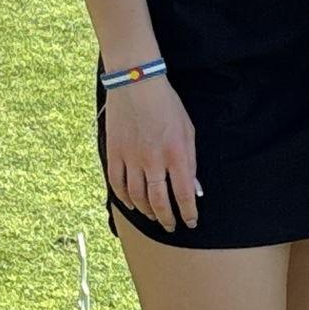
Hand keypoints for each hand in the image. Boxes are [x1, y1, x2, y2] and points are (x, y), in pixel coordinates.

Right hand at [104, 75, 200, 230]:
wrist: (136, 83)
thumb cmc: (166, 104)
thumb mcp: (188, 130)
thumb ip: (191, 161)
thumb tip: (194, 188)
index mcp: (176, 153)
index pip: (183, 194)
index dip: (188, 213)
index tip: (191, 222)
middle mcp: (153, 160)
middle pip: (159, 201)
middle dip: (167, 219)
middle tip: (171, 226)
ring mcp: (131, 158)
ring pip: (137, 197)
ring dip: (146, 211)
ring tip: (153, 217)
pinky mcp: (114, 153)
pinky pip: (117, 184)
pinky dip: (124, 198)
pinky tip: (131, 204)